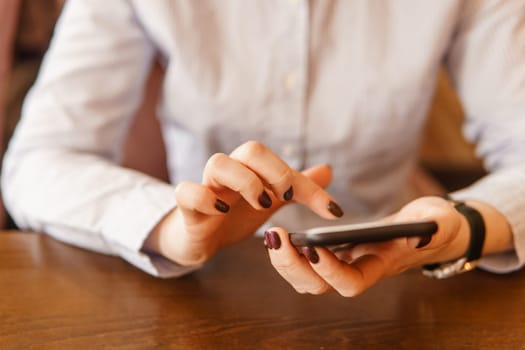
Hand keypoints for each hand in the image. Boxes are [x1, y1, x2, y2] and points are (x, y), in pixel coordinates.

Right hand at [144, 141, 343, 265]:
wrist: (198, 237)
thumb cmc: (233, 214)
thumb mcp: (269, 201)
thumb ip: (295, 188)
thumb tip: (328, 171)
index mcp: (251, 170)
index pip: (283, 164)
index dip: (310, 188)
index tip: (332, 211)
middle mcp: (230, 173)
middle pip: (250, 149)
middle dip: (275, 172)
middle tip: (284, 199)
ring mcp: (206, 187)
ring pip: (218, 163)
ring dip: (245, 182)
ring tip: (260, 205)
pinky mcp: (187, 207)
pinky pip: (186, 191)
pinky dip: (205, 198)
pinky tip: (222, 212)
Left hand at [265, 196, 471, 296]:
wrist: (431, 227)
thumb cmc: (438, 226)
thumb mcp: (442, 222)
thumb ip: (435, 229)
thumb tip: (423, 236)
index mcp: (381, 267)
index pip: (351, 282)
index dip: (331, 271)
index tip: (313, 248)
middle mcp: (358, 270)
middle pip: (318, 286)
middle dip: (293, 266)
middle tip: (275, 236)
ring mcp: (345, 262)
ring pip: (306, 277)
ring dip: (284, 259)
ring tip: (271, 233)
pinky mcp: (337, 250)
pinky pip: (307, 259)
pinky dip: (290, 250)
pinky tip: (279, 230)